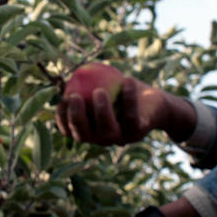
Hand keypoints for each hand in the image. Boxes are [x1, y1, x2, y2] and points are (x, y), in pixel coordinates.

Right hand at [56, 76, 178, 145]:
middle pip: (85, 135)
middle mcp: (103, 138)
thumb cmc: (122, 91)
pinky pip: (131, 116)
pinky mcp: (138, 132)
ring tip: (99, 91)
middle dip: (76, 118)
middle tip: (75, 96)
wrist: (155, 103)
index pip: (71, 131)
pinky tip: (127, 79)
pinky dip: (129, 97)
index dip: (62, 119)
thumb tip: (63, 78)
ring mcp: (121, 138)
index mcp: (91, 130)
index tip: (62, 100)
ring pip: (108, 131)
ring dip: (101, 111)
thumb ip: (84, 84)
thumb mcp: (102, 84)